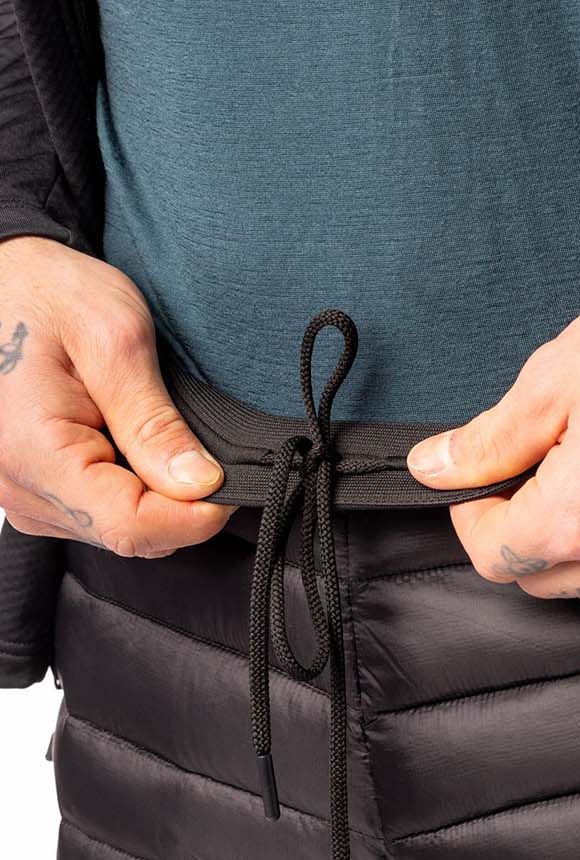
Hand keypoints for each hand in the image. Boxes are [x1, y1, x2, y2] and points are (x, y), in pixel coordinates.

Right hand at [0, 235, 232, 556]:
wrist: (4, 276)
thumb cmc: (48, 291)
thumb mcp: (116, 339)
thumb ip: (155, 422)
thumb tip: (198, 484)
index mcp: (32, 453)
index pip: (132, 526)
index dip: (193, 516)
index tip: (228, 481)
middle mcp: (18, 487)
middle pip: (129, 534)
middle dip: (178, 504)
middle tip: (197, 445)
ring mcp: (23, 495)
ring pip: (119, 530)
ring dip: (155, 495)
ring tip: (151, 431)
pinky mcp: (34, 493)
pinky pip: (99, 515)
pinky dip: (132, 488)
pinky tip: (130, 443)